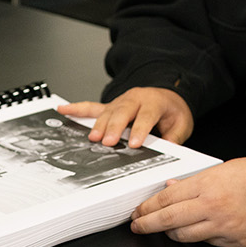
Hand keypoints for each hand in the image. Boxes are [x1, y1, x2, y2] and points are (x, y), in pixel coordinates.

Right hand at [57, 87, 193, 147]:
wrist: (168, 96)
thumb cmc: (172, 111)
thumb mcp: (181, 124)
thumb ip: (174, 137)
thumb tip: (167, 151)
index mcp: (154, 102)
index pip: (146, 116)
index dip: (140, 130)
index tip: (134, 143)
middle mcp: (135, 98)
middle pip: (123, 112)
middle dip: (114, 127)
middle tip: (108, 141)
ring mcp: (120, 101)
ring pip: (108, 111)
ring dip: (99, 124)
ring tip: (93, 138)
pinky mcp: (111, 106)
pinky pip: (92, 107)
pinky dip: (77, 108)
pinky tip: (64, 110)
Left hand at [128, 157, 245, 246]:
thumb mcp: (222, 170)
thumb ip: (194, 182)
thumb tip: (171, 189)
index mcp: (207, 186)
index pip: (166, 199)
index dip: (147, 208)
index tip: (138, 212)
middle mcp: (213, 208)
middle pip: (169, 220)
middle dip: (148, 224)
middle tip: (138, 226)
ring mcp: (225, 228)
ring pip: (185, 236)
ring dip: (171, 233)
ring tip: (165, 228)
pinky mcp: (237, 242)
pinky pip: (209, 243)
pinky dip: (199, 237)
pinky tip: (196, 230)